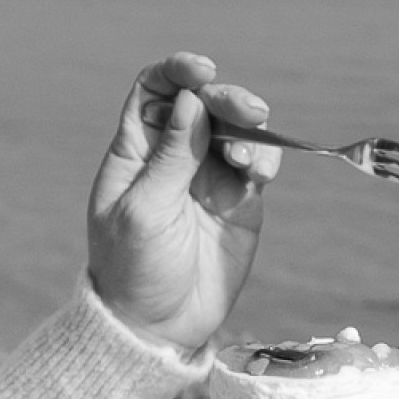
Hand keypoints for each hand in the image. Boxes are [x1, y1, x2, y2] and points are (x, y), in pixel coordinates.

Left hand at [86, 52, 284, 355]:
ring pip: (237, 128)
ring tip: (246, 158)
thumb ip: (171, 155)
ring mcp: (208, 175)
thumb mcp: (144, 210)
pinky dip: (264, 156)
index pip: (155, 90)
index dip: (178, 71)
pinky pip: (258, 161)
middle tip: (249, 112)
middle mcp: (174, 155)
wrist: (159, 326)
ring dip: (249, 128)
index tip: (202, 72)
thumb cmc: (134, 268)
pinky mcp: (240, 199)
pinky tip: (257, 172)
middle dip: (227, 98)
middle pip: (204, 102)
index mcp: (136, 150)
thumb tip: (191, 99)